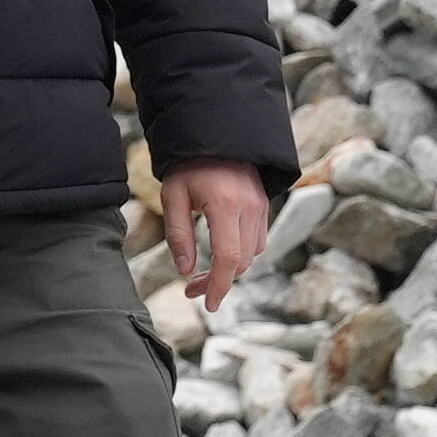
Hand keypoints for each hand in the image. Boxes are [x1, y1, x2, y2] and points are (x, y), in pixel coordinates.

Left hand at [160, 157, 270, 312]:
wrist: (215, 131)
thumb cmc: (188, 163)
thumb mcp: (173, 195)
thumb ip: (179, 235)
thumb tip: (186, 270)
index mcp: (225, 205)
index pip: (228, 258)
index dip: (219, 286)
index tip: (209, 305)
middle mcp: (250, 207)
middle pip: (242, 261)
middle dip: (219, 282)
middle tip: (191, 290)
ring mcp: (261, 206)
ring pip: (252, 253)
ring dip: (230, 269)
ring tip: (202, 274)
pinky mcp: (263, 204)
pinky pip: (257, 239)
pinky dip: (240, 252)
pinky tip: (219, 252)